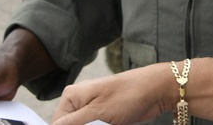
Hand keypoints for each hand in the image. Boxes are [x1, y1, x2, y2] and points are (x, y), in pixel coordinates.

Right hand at [51, 65, 172, 124]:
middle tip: (103, 124)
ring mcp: (91, 109)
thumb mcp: (96, 113)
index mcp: (72, 96)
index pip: (56, 124)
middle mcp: (79, 102)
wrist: (156, 90)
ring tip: (111, 122)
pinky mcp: (103, 116)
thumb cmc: (128, 95)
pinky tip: (114, 123)